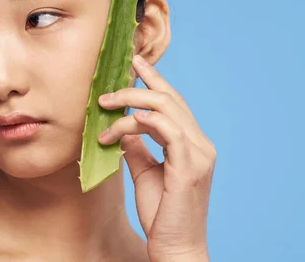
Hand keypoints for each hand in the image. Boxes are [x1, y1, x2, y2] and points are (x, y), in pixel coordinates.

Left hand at [97, 54, 215, 261]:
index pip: (173, 102)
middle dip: (138, 85)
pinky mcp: (190, 166)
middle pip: (170, 98)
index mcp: (191, 143)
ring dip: (131, 103)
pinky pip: (168, 130)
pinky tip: (125, 123)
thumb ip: (137, 147)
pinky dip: (145, 121)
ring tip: (104, 107)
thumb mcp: (144, 172)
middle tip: (106, 90)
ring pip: (166, 109)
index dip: (155, 79)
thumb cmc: (161, 213)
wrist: (174, 247)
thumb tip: (125, 127)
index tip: (134, 61)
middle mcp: (200, 144)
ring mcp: (199, 153)